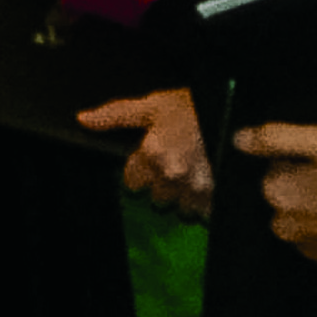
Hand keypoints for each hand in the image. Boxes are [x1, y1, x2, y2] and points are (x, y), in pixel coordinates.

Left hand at [82, 88, 211, 217]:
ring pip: (178, 207)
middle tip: (176, 161)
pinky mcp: (214, 200)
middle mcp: (171, 176)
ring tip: (193, 170)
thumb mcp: (153, 104)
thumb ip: (116, 114)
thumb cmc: (193, 107)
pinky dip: (203, 200)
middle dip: (162, 182)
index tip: (152, 158)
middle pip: (154, 196)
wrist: (233, 112)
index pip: (131, 181)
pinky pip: (201, 212)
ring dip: (183, 194)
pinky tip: (206, 180)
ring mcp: (195, 191)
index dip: (141, 168)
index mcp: (153, 153)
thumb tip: (83, 119)